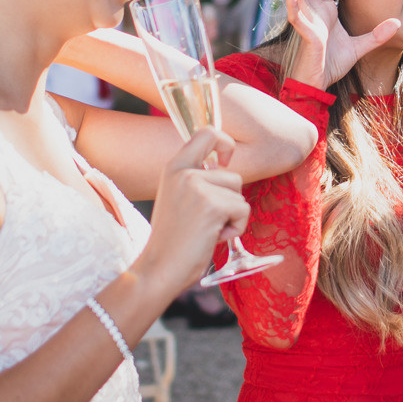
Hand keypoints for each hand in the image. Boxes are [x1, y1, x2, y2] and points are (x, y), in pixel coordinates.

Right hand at [138, 126, 250, 293]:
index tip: (225, 161)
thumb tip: (222, 164)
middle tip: (204, 221)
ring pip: (239, 194)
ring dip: (231, 216)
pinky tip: (212, 238)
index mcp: (174, 167)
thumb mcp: (177, 197)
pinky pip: (243, 211)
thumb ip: (196, 179)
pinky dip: (235, 228)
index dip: (224, 142)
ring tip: (206, 230)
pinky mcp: (213, 205)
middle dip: (229, 201)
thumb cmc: (173, 239)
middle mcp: (185, 172)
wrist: (160, 268)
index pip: (206, 133)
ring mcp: (198, 187)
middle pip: (233, 175)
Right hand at [284, 0, 401, 90]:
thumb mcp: (360, 47)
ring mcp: (306, 20)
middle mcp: (313, 10)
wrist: (319, 84)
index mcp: (325, 10)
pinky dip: (291, 0)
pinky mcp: (303, 33)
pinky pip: (293, 14)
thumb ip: (377, 34)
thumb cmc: (332, 64)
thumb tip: (397, 22)